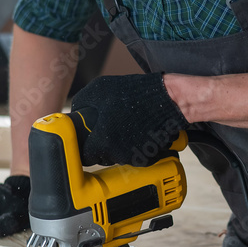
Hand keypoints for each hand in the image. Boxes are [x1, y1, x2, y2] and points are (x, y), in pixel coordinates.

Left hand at [70, 73, 187, 166]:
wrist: (170, 100)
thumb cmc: (136, 93)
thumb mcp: (100, 88)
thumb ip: (82, 102)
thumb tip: (76, 112)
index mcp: (103, 140)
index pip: (85, 156)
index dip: (85, 148)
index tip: (87, 142)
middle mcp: (117, 153)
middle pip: (102, 157)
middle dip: (103, 146)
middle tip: (108, 129)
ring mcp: (134, 157)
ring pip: (118, 157)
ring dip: (119, 146)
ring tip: (126, 127)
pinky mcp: (148, 158)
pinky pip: (135, 156)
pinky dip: (135, 147)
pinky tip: (138, 133)